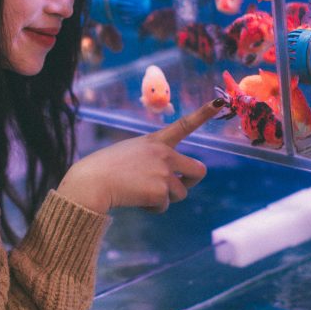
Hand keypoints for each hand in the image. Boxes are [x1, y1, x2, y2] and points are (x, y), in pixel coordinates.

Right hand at [57, 98, 225, 213]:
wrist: (91, 182)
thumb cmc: (104, 169)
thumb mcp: (130, 152)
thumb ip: (152, 159)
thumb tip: (167, 180)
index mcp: (155, 141)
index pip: (184, 125)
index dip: (203, 113)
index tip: (218, 101)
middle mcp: (164, 154)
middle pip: (199, 170)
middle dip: (190, 181)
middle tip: (175, 186)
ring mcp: (164, 172)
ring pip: (180, 193)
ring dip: (165, 198)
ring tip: (141, 192)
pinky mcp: (160, 191)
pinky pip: (164, 206)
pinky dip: (152, 208)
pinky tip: (135, 199)